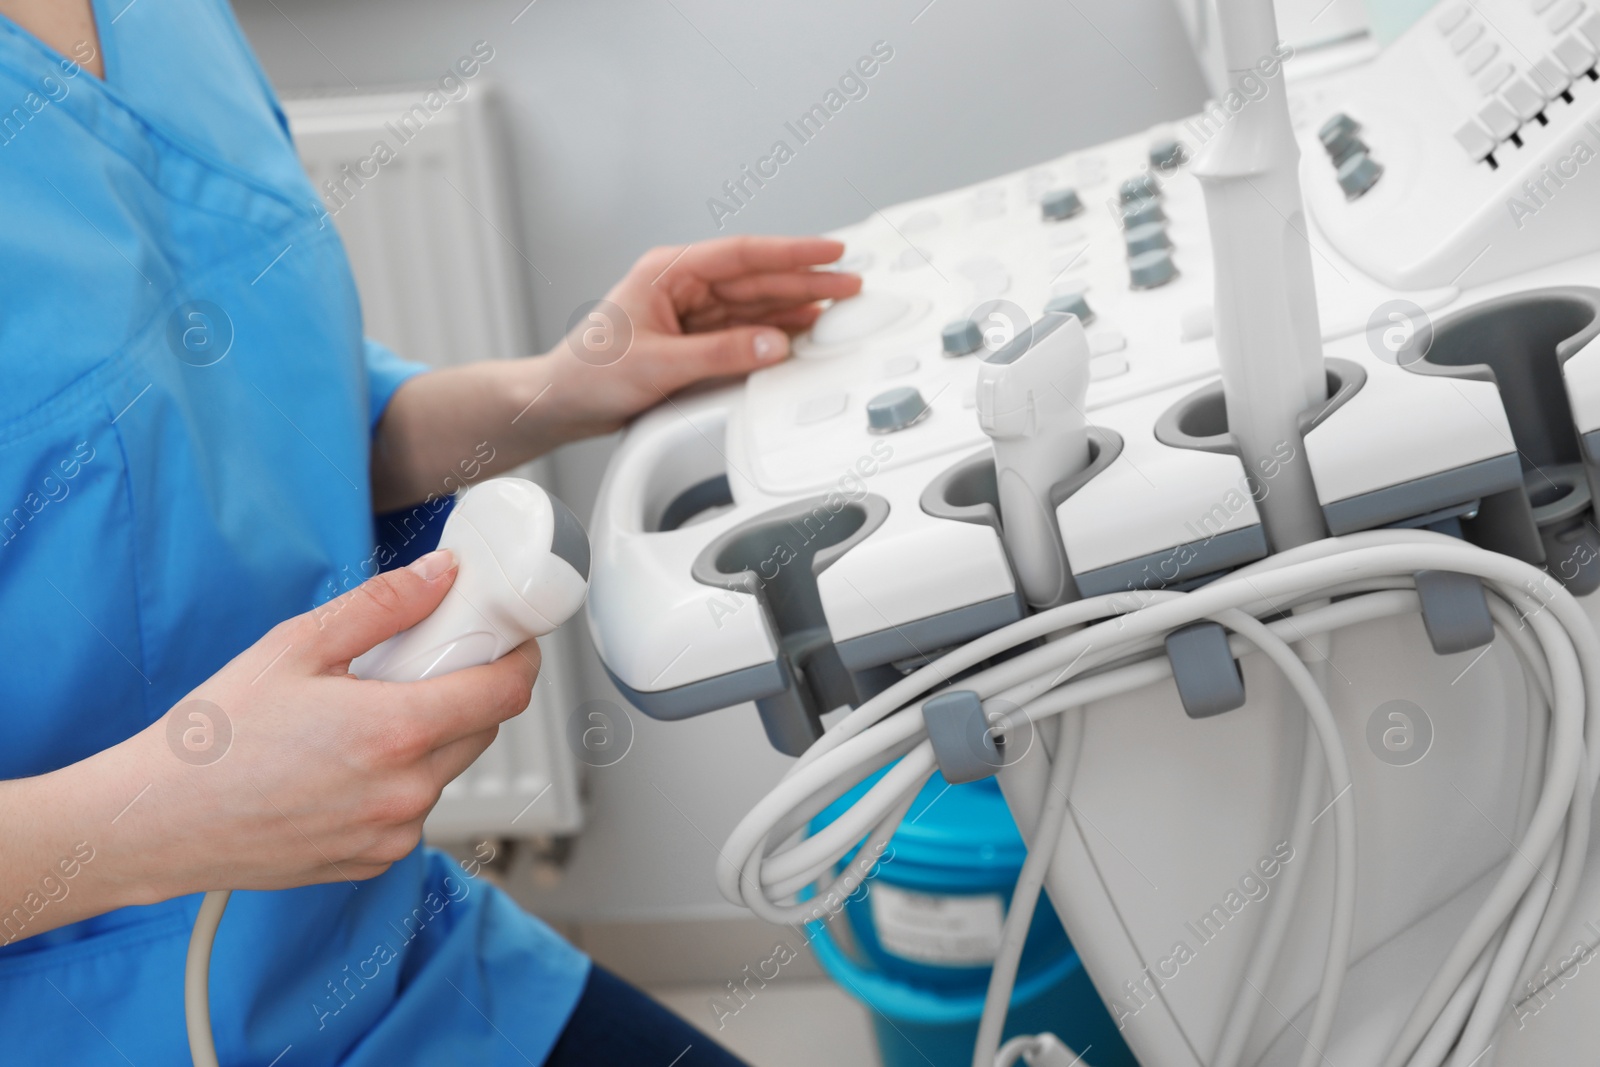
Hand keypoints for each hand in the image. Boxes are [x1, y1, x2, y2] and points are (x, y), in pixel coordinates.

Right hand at [94, 549, 537, 900]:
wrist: (157, 821)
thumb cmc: (215, 737)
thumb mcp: (296, 646)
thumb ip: (383, 607)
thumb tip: (442, 576)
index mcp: (397, 732)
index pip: (505, 693)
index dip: (518, 658)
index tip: (508, 639)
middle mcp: (407, 791)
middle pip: (482, 728)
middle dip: (464, 691)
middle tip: (413, 667)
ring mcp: (393, 833)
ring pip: (447, 769)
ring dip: (428, 738)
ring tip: (358, 719)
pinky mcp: (373, 860)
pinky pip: (412, 808)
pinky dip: (397, 780)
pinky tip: (342, 765)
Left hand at [547, 235, 861, 433]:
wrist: (561, 403)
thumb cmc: (588, 374)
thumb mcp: (659, 365)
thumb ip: (722, 354)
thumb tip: (774, 343)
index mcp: (668, 272)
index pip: (742, 255)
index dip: (792, 253)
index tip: (830, 252)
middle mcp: (682, 287)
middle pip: (756, 279)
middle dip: (804, 280)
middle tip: (849, 284)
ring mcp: (690, 313)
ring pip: (755, 304)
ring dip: (795, 304)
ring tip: (836, 305)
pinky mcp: (694, 340)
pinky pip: (744, 330)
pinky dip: (774, 330)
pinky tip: (801, 330)